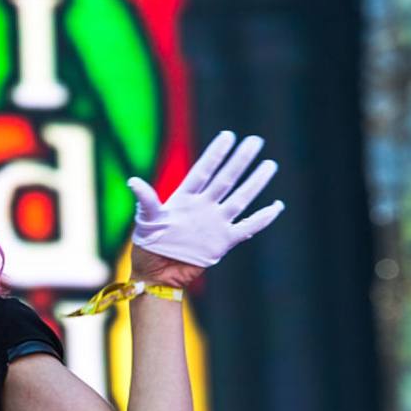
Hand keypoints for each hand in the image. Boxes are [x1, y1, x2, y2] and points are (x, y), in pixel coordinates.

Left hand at [127, 131, 283, 282]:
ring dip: (255, 183)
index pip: (203, 171)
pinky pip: (247, 228)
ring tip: (270, 165)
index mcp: (184, 198)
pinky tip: (276, 206)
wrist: (158, 275)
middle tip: (256, 141)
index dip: (215, 154)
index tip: (228, 135)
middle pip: (225, 179)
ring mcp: (215, 223)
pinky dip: (262, 219)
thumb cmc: (147, 247)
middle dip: (240, 160)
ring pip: (240, 199)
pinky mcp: (223, 242)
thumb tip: (133, 181)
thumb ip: (145, 200)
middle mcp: (203, 207)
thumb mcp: (145, 221)